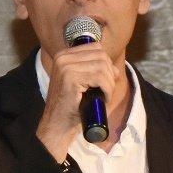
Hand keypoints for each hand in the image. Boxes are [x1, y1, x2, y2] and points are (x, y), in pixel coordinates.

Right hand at [37, 44, 118, 160]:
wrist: (58, 125)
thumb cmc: (72, 106)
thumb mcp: (84, 84)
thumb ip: (96, 71)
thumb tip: (114, 68)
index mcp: (64, 55)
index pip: (95, 48)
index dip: (106, 63)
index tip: (106, 80)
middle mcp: (62, 57)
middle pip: (100, 55)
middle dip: (109, 73)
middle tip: (106, 90)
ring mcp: (65, 66)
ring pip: (102, 66)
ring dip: (109, 83)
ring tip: (104, 95)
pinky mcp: (70, 78)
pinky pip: (100, 77)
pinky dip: (107, 89)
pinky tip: (103, 98)